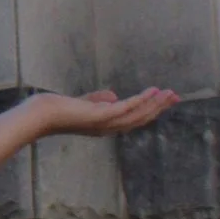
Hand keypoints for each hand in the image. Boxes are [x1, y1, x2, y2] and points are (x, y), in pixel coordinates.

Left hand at [0, 84, 177, 178]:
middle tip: (176, 97)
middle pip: (141, 118)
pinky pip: (126, 108)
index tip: (165, 100)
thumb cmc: (60, 109)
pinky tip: (152, 91)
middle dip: (159, 107)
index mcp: (107, 126)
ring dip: (155, 104)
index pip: (134, 118)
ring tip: (169, 94)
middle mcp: (109, 127)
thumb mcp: (84, 103)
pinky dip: (141, 100)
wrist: (43, 114)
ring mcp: (106, 123)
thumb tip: (113, 96)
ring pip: (138, 115)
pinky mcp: (101, 116)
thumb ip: (98, 100)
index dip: (151, 110)